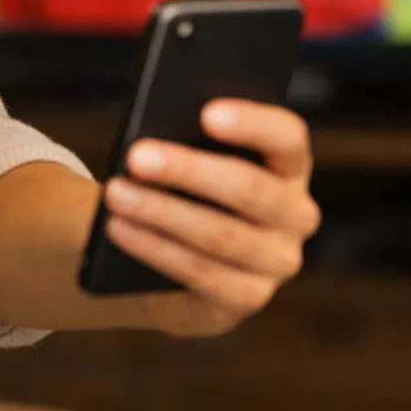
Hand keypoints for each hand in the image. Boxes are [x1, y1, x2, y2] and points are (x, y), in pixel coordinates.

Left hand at [102, 100, 319, 335]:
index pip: (287, 137)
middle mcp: (296, 214)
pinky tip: (118, 229)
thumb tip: (152, 139)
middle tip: (136, 155)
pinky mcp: (248, 297)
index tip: (206, 113)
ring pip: (222, 235)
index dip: (252, 123)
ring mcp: (278, 261)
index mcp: (289, 165)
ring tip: (115, 193)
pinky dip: (155, 249)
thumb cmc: (180, 190)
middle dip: (190, 170)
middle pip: (251, 189)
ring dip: (162, 213)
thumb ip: (184, 141)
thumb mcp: (187, 159)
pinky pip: (203, 274)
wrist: (170, 264)